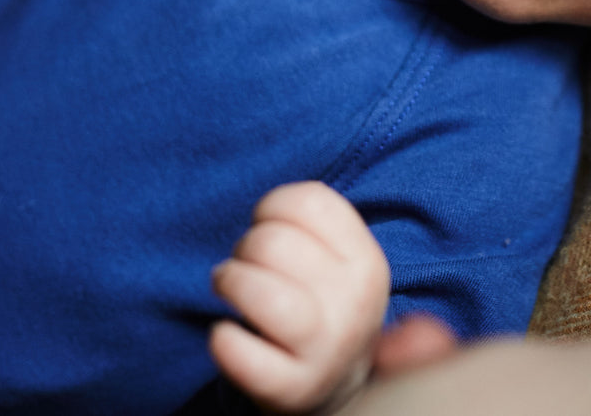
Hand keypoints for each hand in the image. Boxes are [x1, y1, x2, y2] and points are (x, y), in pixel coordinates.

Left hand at [211, 181, 389, 412]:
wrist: (338, 381)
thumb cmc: (322, 304)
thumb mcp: (337, 261)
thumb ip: (309, 225)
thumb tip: (262, 213)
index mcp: (366, 262)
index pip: (311, 201)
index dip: (273, 206)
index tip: (270, 228)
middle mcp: (354, 304)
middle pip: (274, 243)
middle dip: (246, 247)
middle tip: (248, 266)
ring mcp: (327, 349)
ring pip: (263, 294)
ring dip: (231, 282)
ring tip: (228, 289)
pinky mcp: (294, 388)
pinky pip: (241, 354)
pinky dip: (223, 339)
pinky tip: (225, 334)